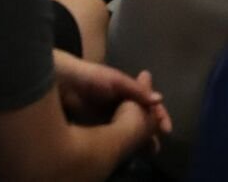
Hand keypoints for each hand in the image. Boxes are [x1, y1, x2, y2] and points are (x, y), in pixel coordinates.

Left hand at [56, 54, 170, 141]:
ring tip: (147, 151)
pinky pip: (115, 135)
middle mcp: (121, 103)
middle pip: (142, 118)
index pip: (150, 104)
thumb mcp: (115, 81)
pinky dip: (124, 142)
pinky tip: (128, 150)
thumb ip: (135, 90)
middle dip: (151, 131)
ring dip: (140, 138)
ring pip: (130, 128)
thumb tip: (159, 99)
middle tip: (156, 147)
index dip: (159, 115)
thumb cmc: (90, 76)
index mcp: (128, 91)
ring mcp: (109, 115)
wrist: (62, 81)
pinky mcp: (96, 126)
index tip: (166, 129)